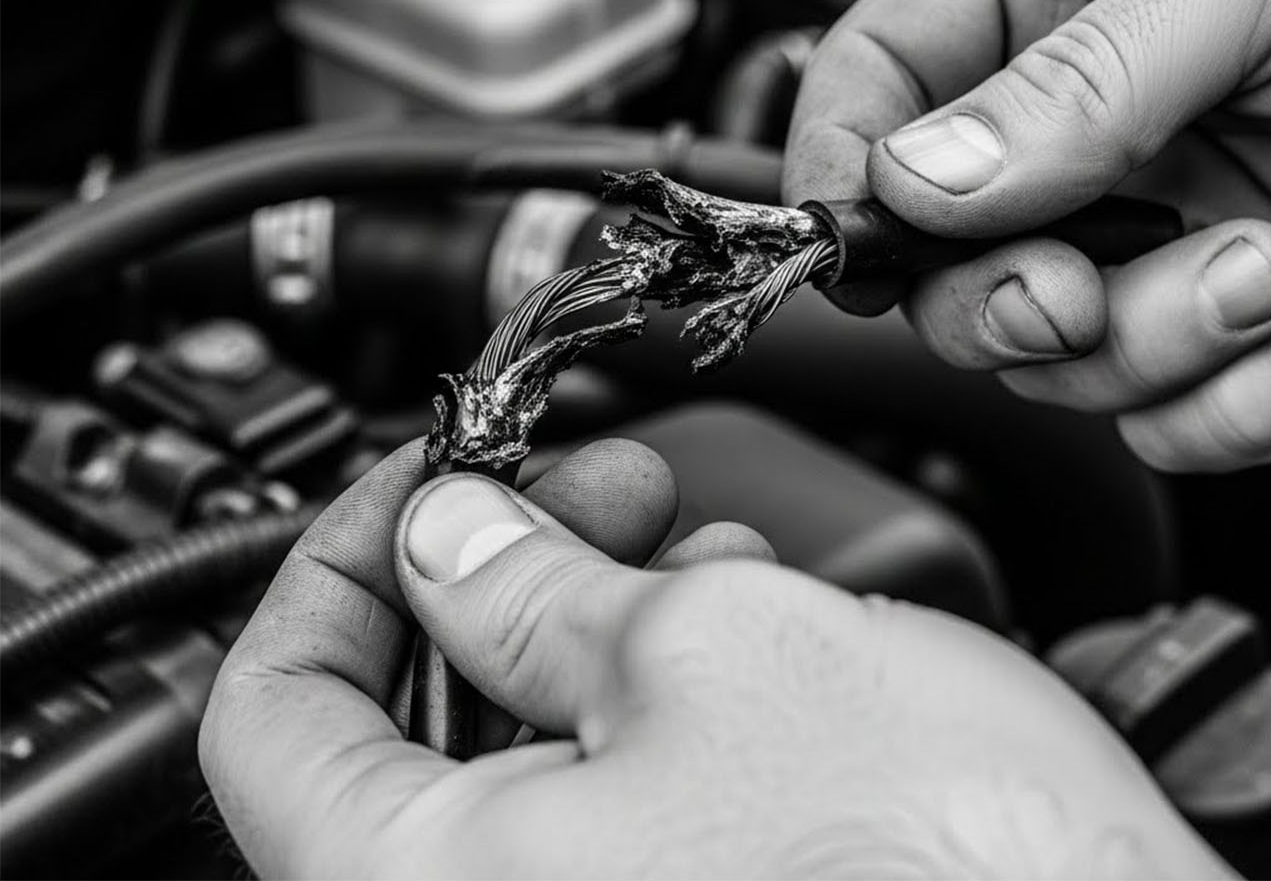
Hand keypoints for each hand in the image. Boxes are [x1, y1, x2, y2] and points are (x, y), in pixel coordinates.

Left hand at [201, 442, 1226, 877]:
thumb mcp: (710, 646)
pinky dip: (660, 707)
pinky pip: (621, 815)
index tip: (417, 483)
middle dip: (494, 576)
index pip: (272, 719)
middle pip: (408, 736)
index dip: (333, 567)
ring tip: (692, 544)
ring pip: (530, 766)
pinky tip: (742, 633)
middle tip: (577, 485)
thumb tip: (444, 534)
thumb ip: (531, 586)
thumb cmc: (942, 859)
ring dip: (593, 628)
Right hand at [785, 0, 1270, 472]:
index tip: (855, 238)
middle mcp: (1096, 120)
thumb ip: (1073, 78)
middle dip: (1009, 301)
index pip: (880, 81)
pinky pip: (1172, 419)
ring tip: (1267, 268)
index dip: (842, 167)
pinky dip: (1239, 405)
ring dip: (1160, 345)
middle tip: (1075, 289)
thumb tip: (921, 179)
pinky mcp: (1249, 321)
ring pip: (1060, 359)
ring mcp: (1167, 228)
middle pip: (944, 260)